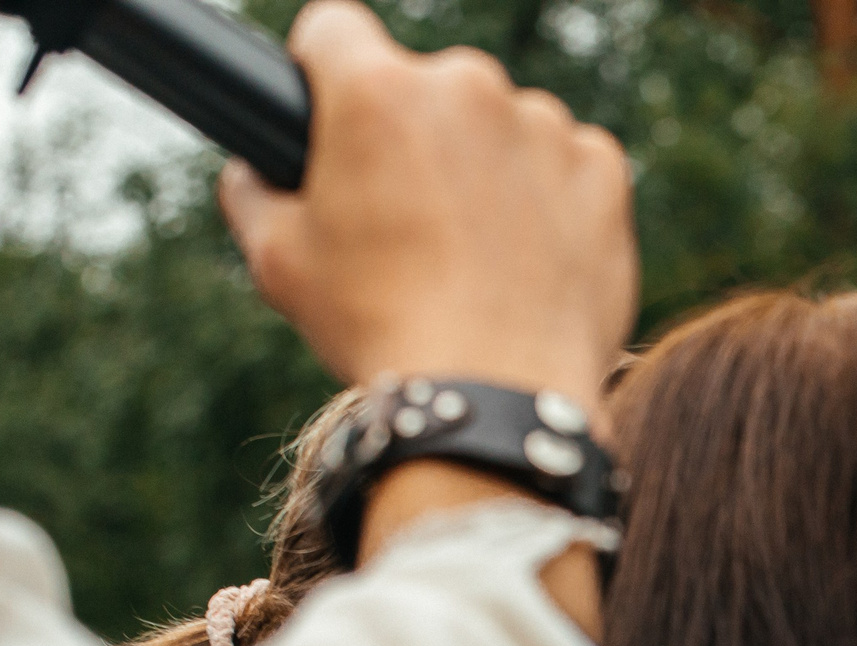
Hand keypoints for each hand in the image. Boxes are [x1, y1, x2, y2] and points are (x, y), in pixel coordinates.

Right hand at [218, 1, 635, 416]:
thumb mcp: (278, 261)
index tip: (336, 117)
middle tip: (411, 220)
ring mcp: (544, 125)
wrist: (497, 397)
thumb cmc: (379, 329)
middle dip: (418, 136)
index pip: (334, 29)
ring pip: (503, 126)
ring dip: (488, 166)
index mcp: (377, 92)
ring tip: (477, 253)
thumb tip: (255, 167)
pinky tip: (530, 259)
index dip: (327, 75)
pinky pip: (567, 165)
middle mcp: (467, 87)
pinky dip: (552, 199)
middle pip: (428, 87)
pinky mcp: (604, 171)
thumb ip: (253, 190)